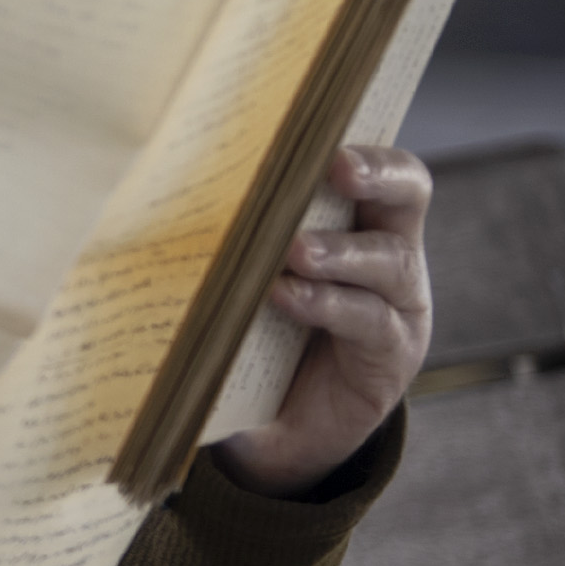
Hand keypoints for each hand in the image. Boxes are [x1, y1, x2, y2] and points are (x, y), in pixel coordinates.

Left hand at [213, 144, 433, 497]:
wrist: (277, 427)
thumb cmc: (259, 330)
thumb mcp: (248, 274)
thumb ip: (233, 235)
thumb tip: (156, 184)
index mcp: (361, 223)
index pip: (387, 172)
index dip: (370, 150)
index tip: (330, 138)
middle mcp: (392, 259)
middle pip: (408, 199)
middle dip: (377, 176)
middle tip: (336, 167)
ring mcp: (399, 309)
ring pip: (392, 263)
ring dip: (340, 252)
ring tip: (296, 251)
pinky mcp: (389, 358)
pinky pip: (369, 323)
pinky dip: (325, 305)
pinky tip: (286, 297)